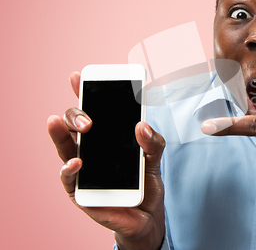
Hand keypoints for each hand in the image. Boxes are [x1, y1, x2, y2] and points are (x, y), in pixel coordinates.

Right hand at [47, 72, 164, 249]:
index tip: (78, 77)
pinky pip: (69, 178)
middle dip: (76, 114)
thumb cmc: (146, 183)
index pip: (92, 111)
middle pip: (74, 125)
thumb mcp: (154, 158)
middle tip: (88, 118)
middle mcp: (91, 150)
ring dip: (62, 134)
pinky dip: (69, 169)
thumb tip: (142, 126)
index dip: (83, 93)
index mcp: (107, 138)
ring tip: (65, 124)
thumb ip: (153, 141)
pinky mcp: (80, 192)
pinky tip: (77, 161)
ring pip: (64, 147)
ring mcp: (83, 170)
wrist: (148, 217)